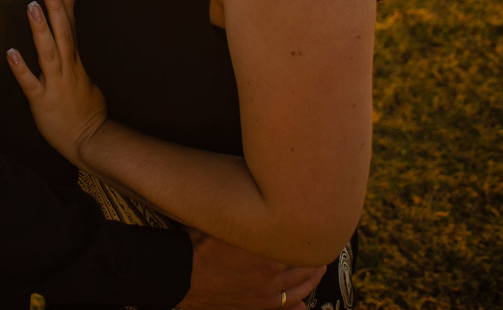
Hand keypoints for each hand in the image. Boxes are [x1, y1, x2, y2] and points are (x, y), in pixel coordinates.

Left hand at [6, 0, 106, 167]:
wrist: (89, 140)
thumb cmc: (89, 112)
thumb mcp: (90, 80)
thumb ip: (79, 61)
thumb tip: (73, 45)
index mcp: (78, 63)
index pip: (73, 27)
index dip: (67, 5)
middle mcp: (68, 69)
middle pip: (62, 33)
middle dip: (55, 7)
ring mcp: (55, 84)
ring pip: (48, 52)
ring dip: (40, 29)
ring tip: (32, 7)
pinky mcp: (42, 101)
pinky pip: (30, 83)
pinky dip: (21, 68)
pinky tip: (10, 52)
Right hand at [180, 230, 325, 309]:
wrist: (179, 277)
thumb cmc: (198, 245)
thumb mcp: (224, 224)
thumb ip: (246, 218)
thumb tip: (263, 203)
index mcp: (266, 251)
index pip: (300, 244)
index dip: (310, 236)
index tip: (316, 225)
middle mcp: (272, 275)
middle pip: (305, 266)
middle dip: (316, 258)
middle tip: (323, 247)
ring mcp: (265, 294)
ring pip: (300, 289)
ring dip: (312, 280)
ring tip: (318, 270)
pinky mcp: (256, 307)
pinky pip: (283, 308)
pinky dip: (295, 306)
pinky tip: (301, 304)